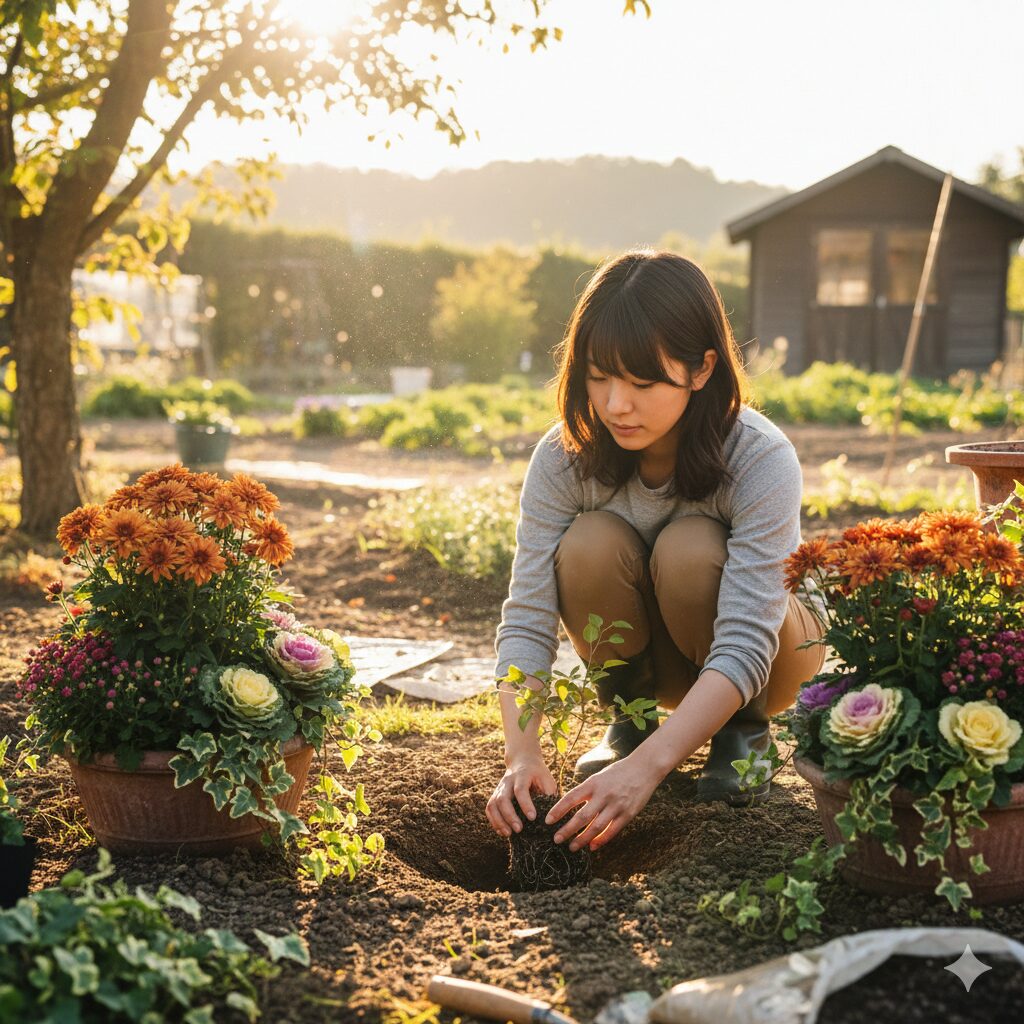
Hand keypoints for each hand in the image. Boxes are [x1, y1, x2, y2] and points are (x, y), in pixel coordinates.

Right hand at [485, 754, 556, 837]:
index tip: (533, 818)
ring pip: (492, 805)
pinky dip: (494, 821)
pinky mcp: (495, 795)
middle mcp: (507, 781)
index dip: (525, 804)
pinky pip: (489, 809)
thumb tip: (550, 816)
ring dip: (499, 821)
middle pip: (503, 798)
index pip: (520, 790)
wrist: (523, 760)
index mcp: (522, 775)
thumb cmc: (538, 773)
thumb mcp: (547, 779)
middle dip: (509, 816)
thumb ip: (548, 794)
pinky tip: (502, 831)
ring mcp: (499, 788)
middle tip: (519, 830)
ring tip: (508, 834)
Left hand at [545, 755, 661, 852]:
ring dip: (582, 839)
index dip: (558, 810)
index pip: (571, 798)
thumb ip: (586, 790)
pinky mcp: (628, 814)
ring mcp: (616, 805)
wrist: (644, 767)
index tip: (547, 821)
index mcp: (593, 783)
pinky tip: (592, 846)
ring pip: (596, 827)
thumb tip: (570, 806)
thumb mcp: (599, 776)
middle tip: (556, 840)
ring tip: (572, 847)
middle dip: (567, 830)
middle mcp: (604, 794)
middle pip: (582, 816)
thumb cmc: (618, 772)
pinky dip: (601, 840)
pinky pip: (612, 830)